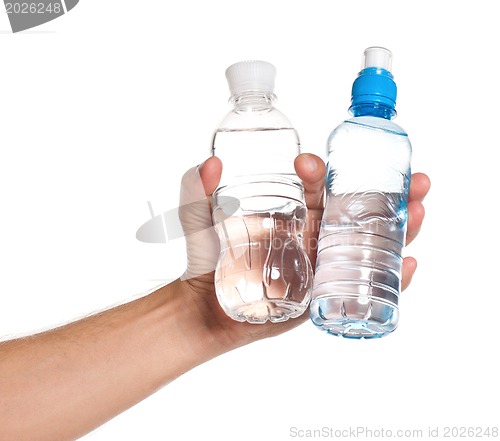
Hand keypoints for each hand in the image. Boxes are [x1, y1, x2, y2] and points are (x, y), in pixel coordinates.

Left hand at [178, 154, 429, 349]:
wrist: (207, 308)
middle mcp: (315, 234)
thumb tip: (210, 162)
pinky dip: (389, 273)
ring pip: (370, 240)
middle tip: (414, 180)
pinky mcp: (326, 292)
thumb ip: (197, 191)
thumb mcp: (200, 221)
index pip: (320, 187)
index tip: (312, 163)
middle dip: (389, 193)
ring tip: (418, 211)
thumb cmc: (207, 262)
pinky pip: (363, 280)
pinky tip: (406, 262)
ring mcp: (324, 262)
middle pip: (359, 209)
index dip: (326, 171)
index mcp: (294, 212)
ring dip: (401, 226)